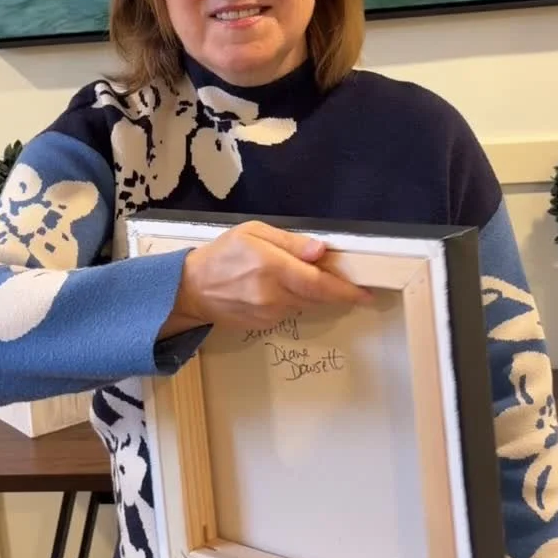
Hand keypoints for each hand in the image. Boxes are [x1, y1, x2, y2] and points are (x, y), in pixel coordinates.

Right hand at [174, 220, 371, 331]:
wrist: (191, 288)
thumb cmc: (222, 254)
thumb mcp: (252, 233)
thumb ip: (289, 242)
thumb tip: (320, 251)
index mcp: (272, 267)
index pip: (319, 283)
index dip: (347, 290)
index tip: (366, 293)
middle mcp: (273, 295)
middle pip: (319, 297)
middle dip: (335, 289)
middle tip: (341, 276)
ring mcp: (269, 314)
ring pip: (307, 305)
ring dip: (314, 293)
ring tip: (302, 277)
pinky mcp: (265, 325)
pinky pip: (292, 312)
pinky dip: (296, 300)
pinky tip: (281, 288)